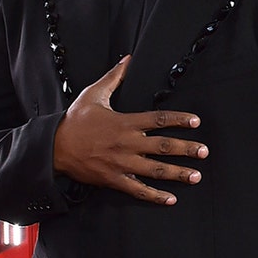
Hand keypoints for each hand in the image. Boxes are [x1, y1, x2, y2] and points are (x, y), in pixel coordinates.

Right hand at [52, 56, 206, 204]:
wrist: (52, 147)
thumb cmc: (74, 120)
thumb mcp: (93, 94)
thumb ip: (114, 77)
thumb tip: (128, 59)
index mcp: (125, 122)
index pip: (159, 119)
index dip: (179, 120)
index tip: (196, 121)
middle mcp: (127, 143)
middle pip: (162, 146)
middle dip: (186, 149)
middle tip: (204, 151)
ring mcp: (121, 163)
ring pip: (155, 170)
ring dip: (177, 173)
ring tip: (196, 176)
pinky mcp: (113, 179)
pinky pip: (137, 189)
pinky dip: (154, 195)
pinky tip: (170, 199)